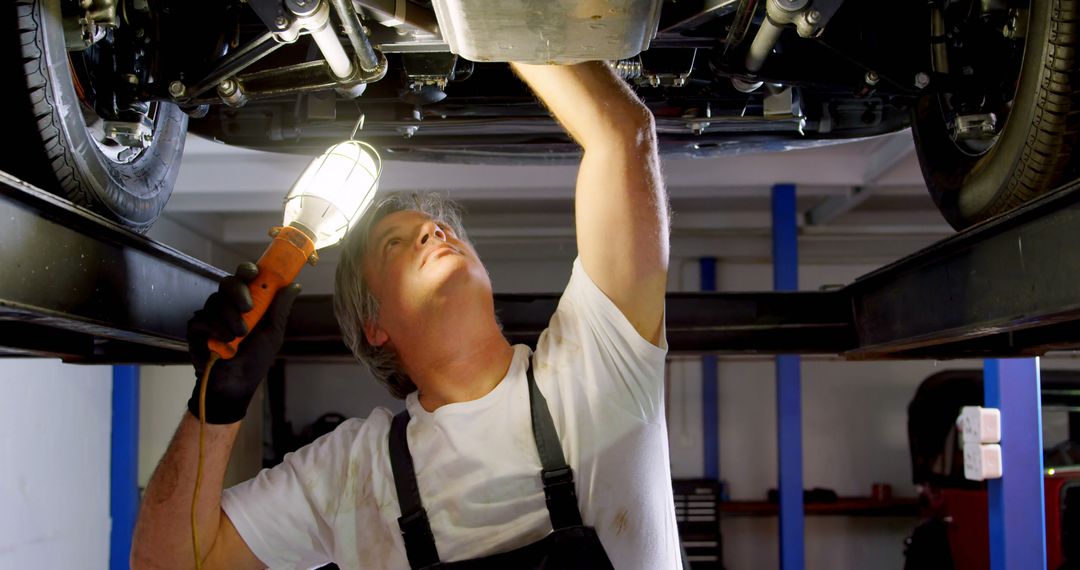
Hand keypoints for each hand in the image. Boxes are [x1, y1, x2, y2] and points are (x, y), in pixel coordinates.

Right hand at [186, 262, 301, 423]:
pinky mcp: (196, 328)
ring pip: (217, 300)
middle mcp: (228, 305)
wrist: (236, 384)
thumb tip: (294, 285)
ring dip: (232, 319)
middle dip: (239, 291)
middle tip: (248, 307)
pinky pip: (203, 318)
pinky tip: (225, 342)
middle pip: (228, 282)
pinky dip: (217, 329)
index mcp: (248, 302)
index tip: (255, 274)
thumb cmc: (255, 358)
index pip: (245, 277)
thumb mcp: (273, 333)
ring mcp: (211, 315)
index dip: (248, 270)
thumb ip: (280, 308)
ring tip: (240, 337)